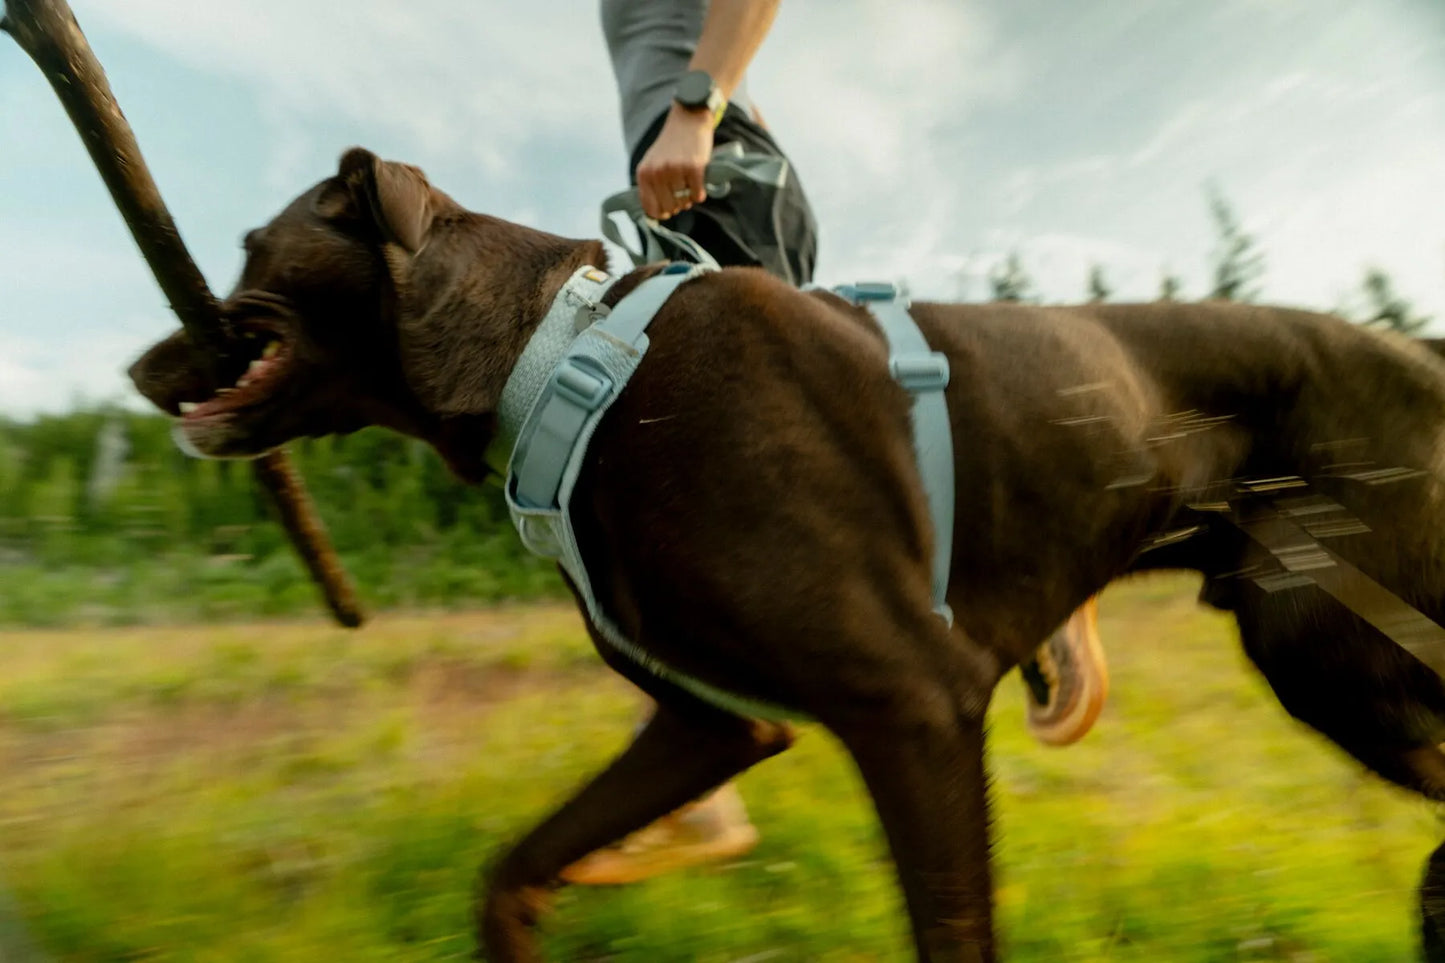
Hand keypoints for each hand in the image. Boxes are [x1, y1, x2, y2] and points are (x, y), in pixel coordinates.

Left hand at [635, 104, 713, 219]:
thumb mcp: (653, 163)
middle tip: (682, 191)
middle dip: (678, 204)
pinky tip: (699, 181)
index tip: (669, 209)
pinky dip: (700, 192)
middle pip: (669, 208)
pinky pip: (697, 194)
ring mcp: (675, 170)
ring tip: (689, 182)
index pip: (650, 209)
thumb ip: (651, 186)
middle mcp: (657, 173)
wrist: (688, 119)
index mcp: (644, 174)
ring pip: (684, 202)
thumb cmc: (672, 146)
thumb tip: (657, 216)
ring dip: (689, 197)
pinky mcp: (693, 168)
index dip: (662, 213)